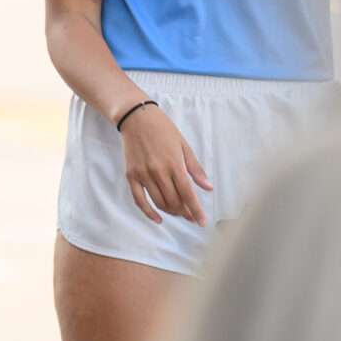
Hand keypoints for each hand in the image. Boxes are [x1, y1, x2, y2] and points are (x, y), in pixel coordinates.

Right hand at [119, 103, 211, 224]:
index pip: (188, 193)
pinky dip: (149, 212)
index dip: (196, 210)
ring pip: (159, 202)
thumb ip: (195, 168)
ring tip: (180, 214)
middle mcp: (159, 171)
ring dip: (172, 212)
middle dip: (186, 212)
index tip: (202, 221)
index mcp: (174, 163)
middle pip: (174, 201)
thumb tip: (208, 188)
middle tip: (192, 216)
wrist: (136, 118)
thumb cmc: (163, 129)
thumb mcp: (183, 145)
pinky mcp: (131, 175)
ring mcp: (143, 174)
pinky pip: (139, 200)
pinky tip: (158, 219)